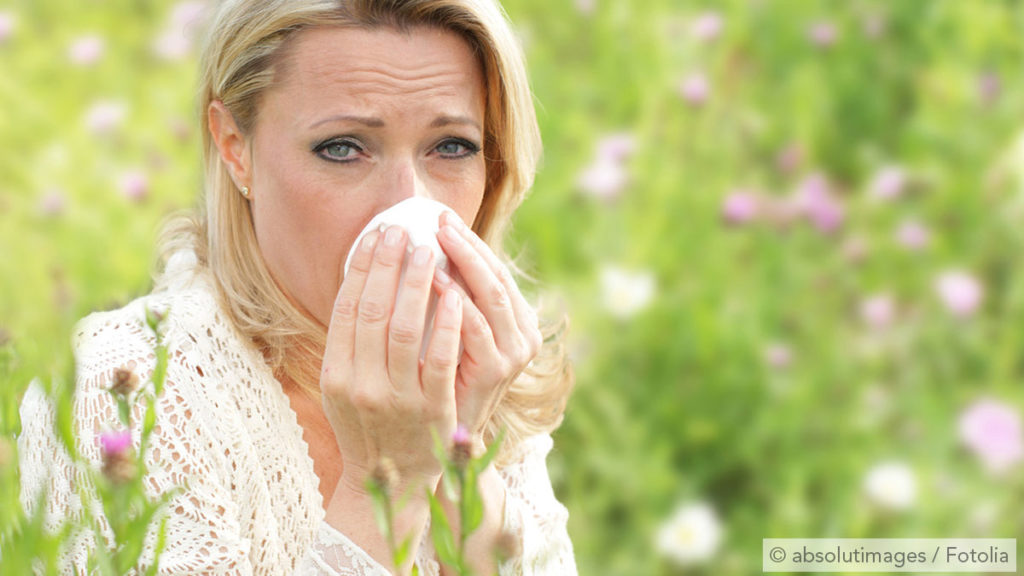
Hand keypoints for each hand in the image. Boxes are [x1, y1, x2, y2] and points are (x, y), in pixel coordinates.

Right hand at [320, 225, 463, 491]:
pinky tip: (455, 293)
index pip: (345, 310)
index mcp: (336, 375)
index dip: (361, 269)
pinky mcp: (433, 411)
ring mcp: (398, 400)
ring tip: (429, 251)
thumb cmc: (371, 421)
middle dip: (388, 267)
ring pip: (405, 332)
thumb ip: (350, 341)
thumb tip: (363, 277)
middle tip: (403, 231)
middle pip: (373, 313)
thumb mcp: (346, 385)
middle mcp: (361, 387)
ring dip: (417, 286)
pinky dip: (447, 324)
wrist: (393, 478)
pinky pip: (440, 360)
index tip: (376, 235)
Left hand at [433, 211, 542, 440]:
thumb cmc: (438, 385)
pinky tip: (431, 281)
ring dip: (462, 265)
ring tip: (433, 242)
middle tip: (440, 220)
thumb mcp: (450, 338)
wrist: (440, 441)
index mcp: (515, 321)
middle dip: (467, 245)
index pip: (495, 269)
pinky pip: (475, 328)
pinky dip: (455, 301)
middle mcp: (522, 335)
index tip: (441, 217)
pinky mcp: (494, 372)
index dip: (470, 242)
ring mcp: (512, 354)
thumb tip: (420, 250)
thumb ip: (449, 302)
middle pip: (497, 276)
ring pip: (492, 296)